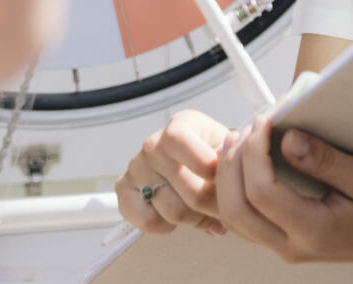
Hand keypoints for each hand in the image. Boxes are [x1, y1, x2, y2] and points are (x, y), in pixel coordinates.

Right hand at [115, 109, 231, 235]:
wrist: (191, 166)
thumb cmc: (212, 155)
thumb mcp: (226, 150)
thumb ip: (228, 163)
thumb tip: (225, 185)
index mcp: (181, 125)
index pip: (180, 140)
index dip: (203, 162)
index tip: (220, 177)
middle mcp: (154, 144)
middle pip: (186, 187)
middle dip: (212, 205)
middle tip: (225, 209)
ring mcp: (136, 167)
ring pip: (172, 209)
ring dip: (195, 219)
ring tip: (204, 212)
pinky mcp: (124, 192)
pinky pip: (148, 221)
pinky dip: (167, 226)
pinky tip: (176, 216)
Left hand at [213, 116, 352, 266]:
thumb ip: (327, 161)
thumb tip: (288, 140)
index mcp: (313, 230)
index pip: (262, 194)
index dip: (254, 154)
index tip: (264, 122)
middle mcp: (290, 245)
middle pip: (237, 209)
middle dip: (233, 164)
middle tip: (246, 128)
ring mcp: (283, 247)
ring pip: (233, 219)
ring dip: (227, 179)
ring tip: (237, 142)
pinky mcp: (280, 241)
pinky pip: (243, 221)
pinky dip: (233, 192)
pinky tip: (241, 167)